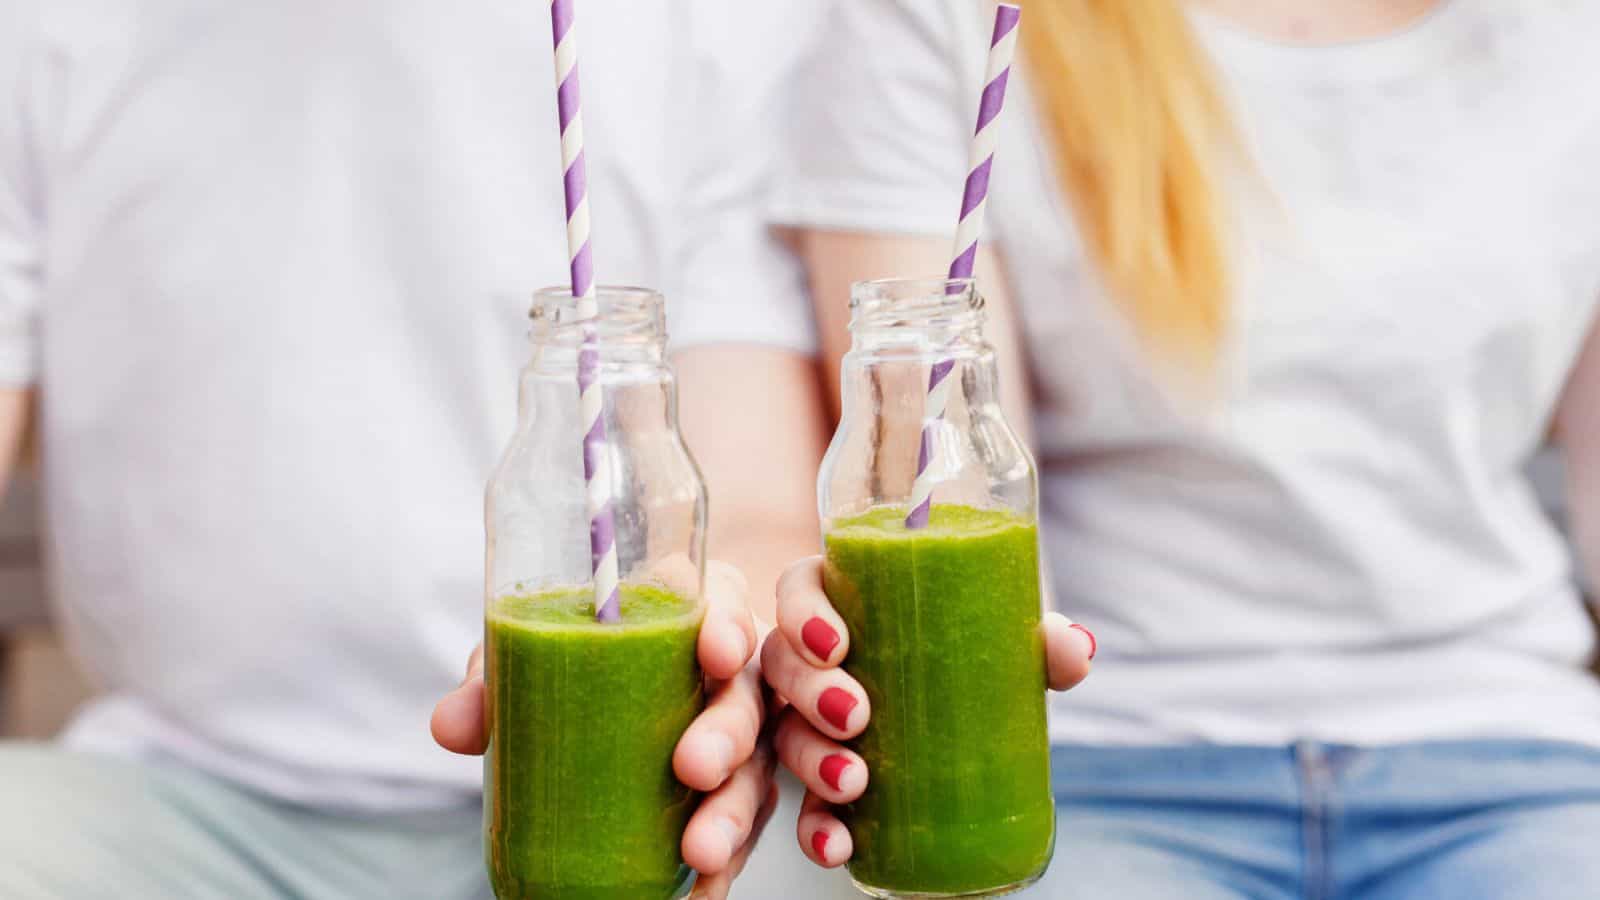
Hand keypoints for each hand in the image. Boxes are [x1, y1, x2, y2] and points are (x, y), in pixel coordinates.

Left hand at [431, 562, 774, 898]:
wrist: (609, 709)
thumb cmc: (577, 665)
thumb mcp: (535, 660)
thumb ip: (496, 680)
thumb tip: (451, 727)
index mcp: (690, 615)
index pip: (724, 603)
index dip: (728, 624)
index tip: (714, 653)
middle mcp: (731, 674)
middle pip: (746, 695)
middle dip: (726, 733)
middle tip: (692, 767)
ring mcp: (744, 739)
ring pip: (755, 771)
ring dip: (732, 814)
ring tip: (700, 852)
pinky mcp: (738, 794)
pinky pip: (743, 830)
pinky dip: (725, 865)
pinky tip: (701, 892)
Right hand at [762, 556, 1092, 866]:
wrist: (968, 722)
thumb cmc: (967, 654)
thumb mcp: (998, 638)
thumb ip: (1035, 639)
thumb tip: (1075, 650)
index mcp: (844, 602)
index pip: (800, 588)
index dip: (804, 612)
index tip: (837, 643)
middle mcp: (812, 659)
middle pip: (783, 662)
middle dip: (809, 691)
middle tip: (856, 715)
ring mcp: (807, 721)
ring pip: (784, 734)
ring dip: (811, 759)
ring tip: (853, 782)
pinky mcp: (819, 780)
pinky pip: (802, 806)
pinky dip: (817, 828)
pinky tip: (839, 846)